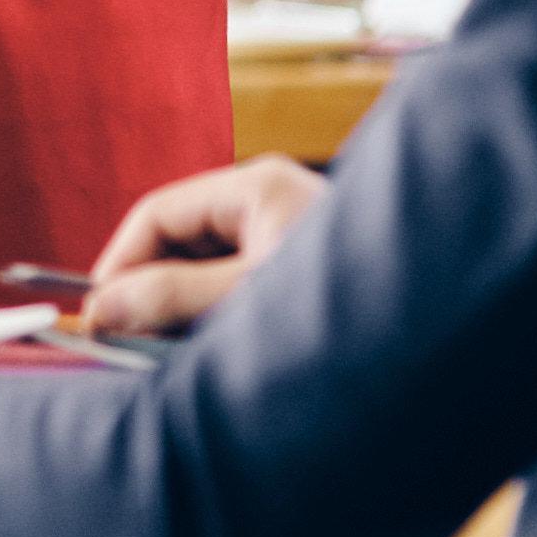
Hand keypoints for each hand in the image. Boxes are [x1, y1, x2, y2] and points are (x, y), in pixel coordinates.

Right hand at [83, 157, 327, 339]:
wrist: (439, 349)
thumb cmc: (350, 309)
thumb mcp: (248, 298)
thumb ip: (173, 296)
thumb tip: (100, 305)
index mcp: (257, 187)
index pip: (158, 213)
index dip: (119, 263)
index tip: (97, 314)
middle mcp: (267, 201)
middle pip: (178, 239)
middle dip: (148, 288)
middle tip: (125, 340)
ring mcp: (282, 235)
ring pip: (202, 266)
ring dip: (178, 307)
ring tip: (164, 349)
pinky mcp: (292, 271)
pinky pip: (230, 285)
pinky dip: (209, 314)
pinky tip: (203, 346)